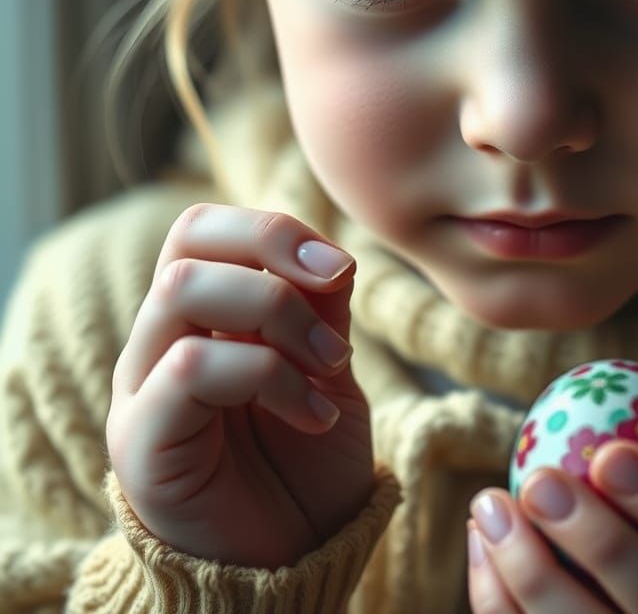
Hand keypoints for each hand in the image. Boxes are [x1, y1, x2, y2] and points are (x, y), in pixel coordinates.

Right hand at [107, 203, 373, 568]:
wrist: (292, 562)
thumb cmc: (306, 463)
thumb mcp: (327, 370)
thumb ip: (320, 311)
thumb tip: (331, 254)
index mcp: (202, 317)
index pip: (205, 228)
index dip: (273, 228)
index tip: (342, 266)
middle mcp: (162, 340)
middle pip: (187, 240)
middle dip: (272, 245)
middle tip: (337, 283)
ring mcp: (144, 387)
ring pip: (181, 288)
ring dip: (279, 312)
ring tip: (333, 365)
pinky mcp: (142, 440)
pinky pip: (189, 367)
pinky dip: (269, 376)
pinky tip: (315, 415)